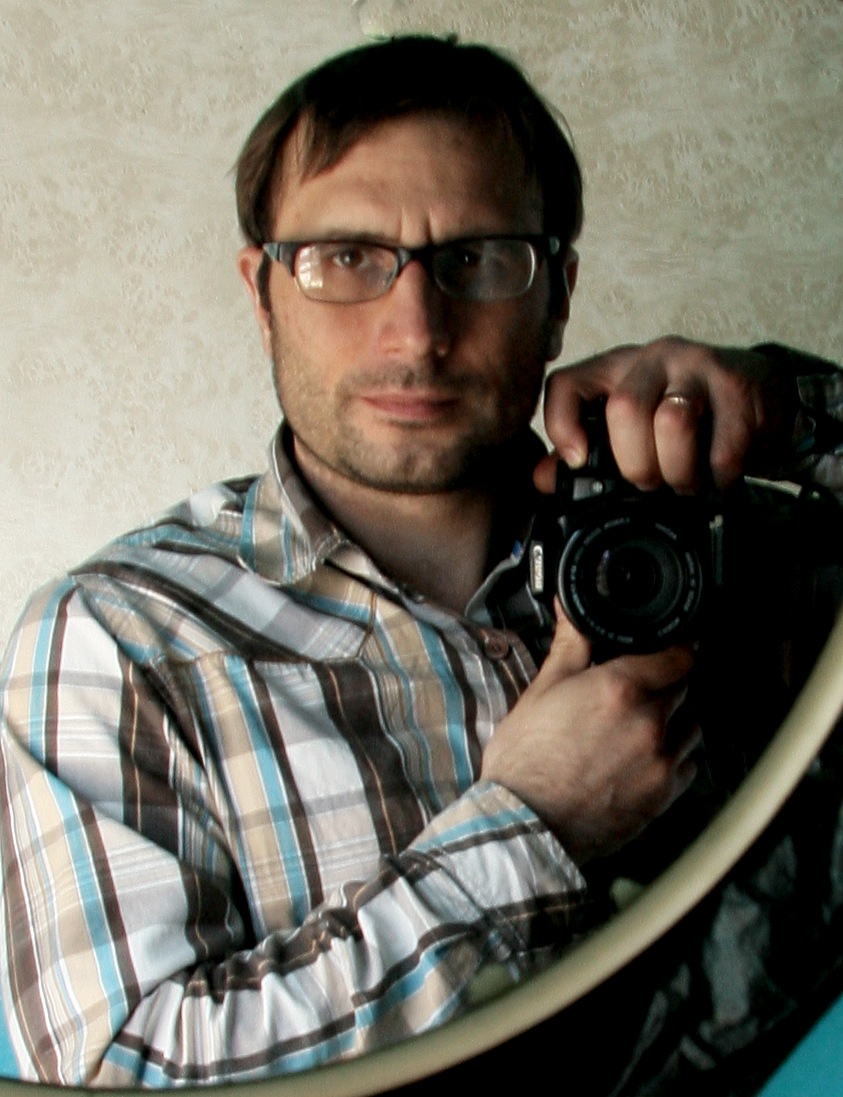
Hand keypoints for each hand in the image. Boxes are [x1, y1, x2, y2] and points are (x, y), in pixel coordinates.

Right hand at [481, 606, 699, 864]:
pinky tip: (646, 756)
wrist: (523, 824)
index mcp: (621, 688)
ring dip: (676, 718)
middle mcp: (650, 723)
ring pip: (692, 726)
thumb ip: (570, 645)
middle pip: (683, 687)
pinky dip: (676, 756)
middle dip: (666, 682)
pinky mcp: (664, 798)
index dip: (675, 646)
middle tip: (637, 688)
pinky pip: (688, 766)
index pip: (677, 654)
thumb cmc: (526, 759)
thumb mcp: (542, 690)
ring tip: (642, 724)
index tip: (668, 649)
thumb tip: (571, 609)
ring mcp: (662, 763)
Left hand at [535, 337, 793, 494]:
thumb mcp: (633, 426)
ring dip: (678, 471)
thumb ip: (587, 450)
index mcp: (616, 368)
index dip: (561, 426)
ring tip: (685, 480)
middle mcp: (653, 358)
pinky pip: (721, 447)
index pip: (566, 384)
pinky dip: (717, 476)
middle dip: (636, 464)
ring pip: (672, 423)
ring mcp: (697, 366)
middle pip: (625, 409)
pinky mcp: (738, 387)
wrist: (763, 395)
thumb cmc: (687, 413)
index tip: (577, 460)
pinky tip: (717, 475)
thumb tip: (542, 478)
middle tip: (652, 481)